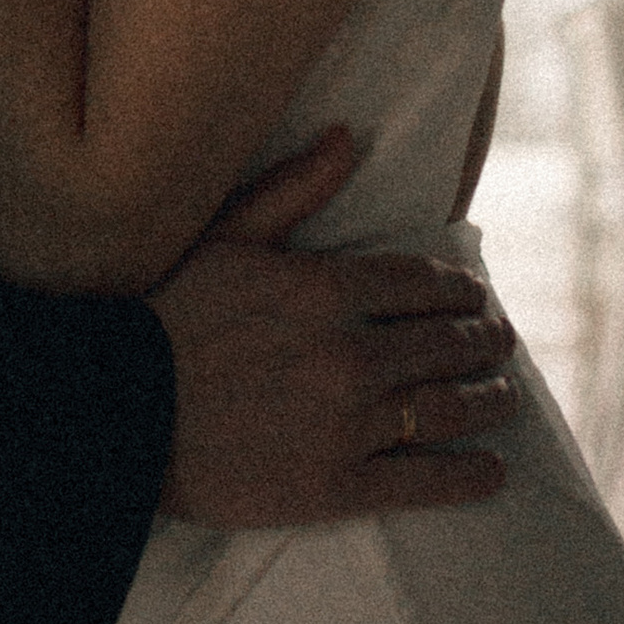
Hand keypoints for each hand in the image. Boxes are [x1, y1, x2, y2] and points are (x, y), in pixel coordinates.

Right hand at [147, 128, 516, 528]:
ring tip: (505, 396)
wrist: (117, 412)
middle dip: (485, 340)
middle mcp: (346, 354)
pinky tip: (493, 472)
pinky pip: (422, 480)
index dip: (459, 289)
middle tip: (503, 342)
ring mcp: (345, 424)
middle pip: (445, 343)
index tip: (477, 295)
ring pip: (445, 407)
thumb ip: (295, 189)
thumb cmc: (166, 315)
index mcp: (323, 288)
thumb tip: (348, 136)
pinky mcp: (334, 486)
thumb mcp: (225, 236)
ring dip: (488, 400)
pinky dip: (469, 476)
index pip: (423, 282)